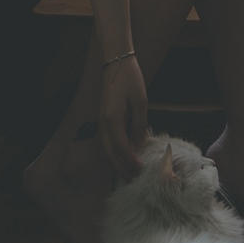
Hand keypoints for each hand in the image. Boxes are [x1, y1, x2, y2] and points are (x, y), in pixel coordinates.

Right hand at [98, 56, 148, 178]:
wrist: (116, 63)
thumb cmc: (130, 79)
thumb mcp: (140, 102)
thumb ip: (139, 125)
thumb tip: (141, 144)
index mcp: (112, 119)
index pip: (121, 148)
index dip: (131, 162)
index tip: (141, 171)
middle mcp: (104, 123)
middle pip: (110, 154)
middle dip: (122, 168)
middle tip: (135, 179)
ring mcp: (102, 122)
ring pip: (107, 150)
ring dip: (118, 162)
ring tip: (130, 173)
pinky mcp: (104, 119)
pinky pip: (108, 142)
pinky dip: (116, 153)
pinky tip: (127, 156)